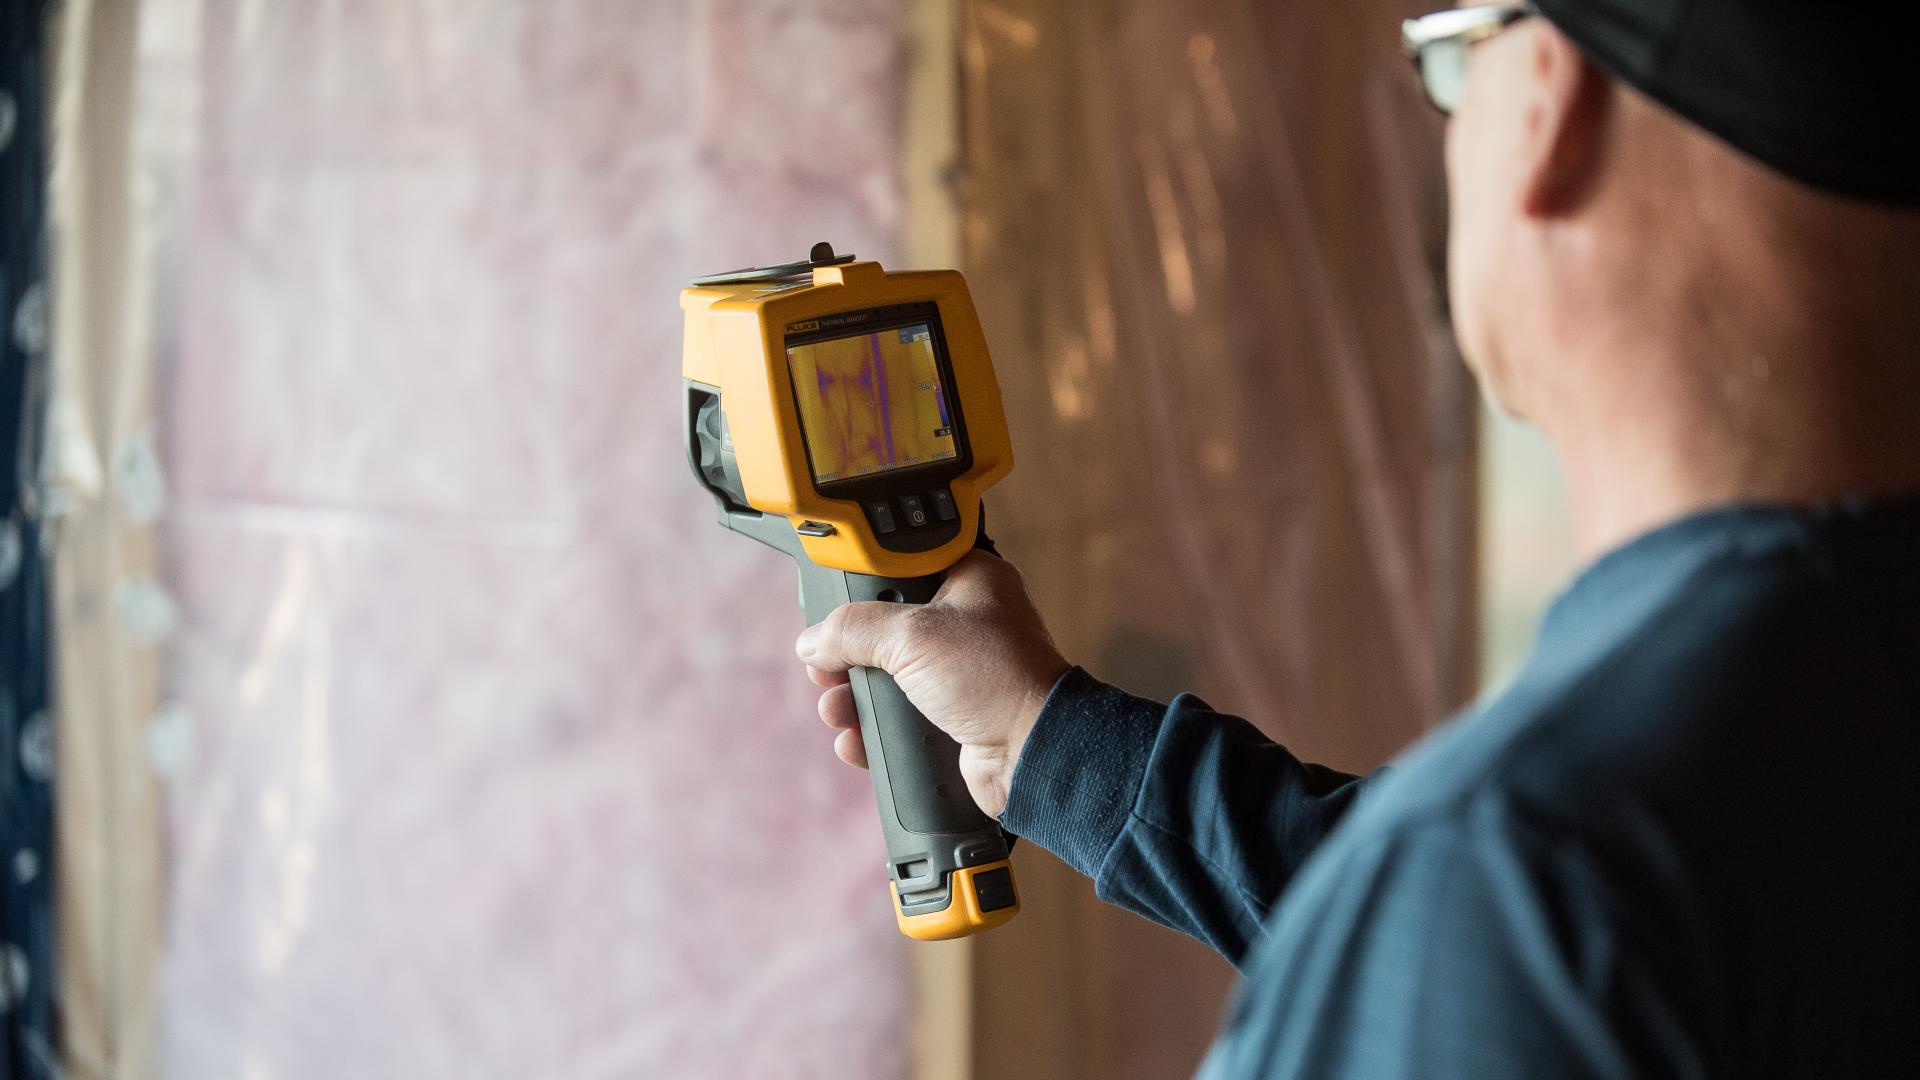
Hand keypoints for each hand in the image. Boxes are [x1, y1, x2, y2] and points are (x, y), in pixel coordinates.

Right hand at [796, 551, 1070, 818]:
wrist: (1031, 752)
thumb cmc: (995, 680)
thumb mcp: (912, 636)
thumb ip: (853, 629)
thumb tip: (813, 640)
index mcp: (967, 581)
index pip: (900, 569)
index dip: (861, 588)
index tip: (829, 608)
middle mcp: (963, 622)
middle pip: (883, 628)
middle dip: (846, 655)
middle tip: (824, 668)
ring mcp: (957, 671)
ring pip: (885, 677)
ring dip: (852, 697)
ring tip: (836, 710)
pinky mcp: (950, 714)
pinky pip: (897, 716)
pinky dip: (872, 728)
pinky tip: (855, 738)